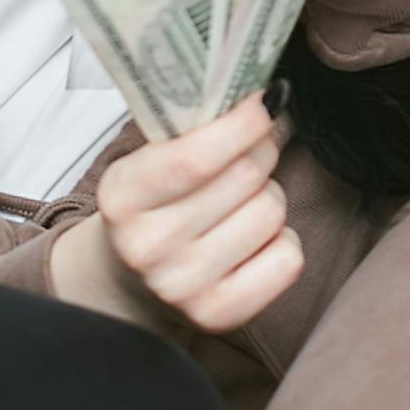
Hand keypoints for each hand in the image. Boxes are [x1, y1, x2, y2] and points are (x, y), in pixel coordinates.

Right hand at [75, 98, 302, 336]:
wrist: (130, 279)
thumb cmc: (153, 204)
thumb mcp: (149, 160)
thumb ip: (192, 127)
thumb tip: (266, 94)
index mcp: (122, 197)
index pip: (194, 158)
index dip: (241, 125)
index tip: (263, 103)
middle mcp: (146, 247)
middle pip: (244, 178)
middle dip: (259, 151)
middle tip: (251, 149)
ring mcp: (181, 286)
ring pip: (270, 213)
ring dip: (268, 196)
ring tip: (241, 201)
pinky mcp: (217, 315)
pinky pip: (287, 258)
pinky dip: (282, 241)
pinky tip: (253, 239)